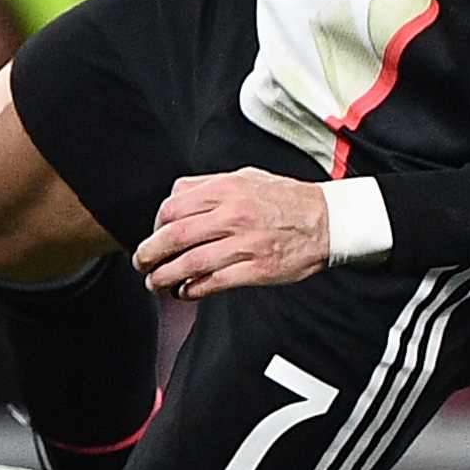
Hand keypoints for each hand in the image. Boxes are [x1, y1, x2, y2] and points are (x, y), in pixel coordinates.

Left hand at [141, 168, 329, 294]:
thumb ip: (209, 185)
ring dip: (165, 277)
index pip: (172, 208)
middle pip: (174, 237)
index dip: (155, 226)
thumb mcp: (245, 177)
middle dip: (149, 254)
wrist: (327, 220)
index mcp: (226, 190)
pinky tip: (185, 292)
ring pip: (190, 263)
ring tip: (156, 283)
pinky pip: (214, 283)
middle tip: (141, 264)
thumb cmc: (284, 198)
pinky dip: (193, 290)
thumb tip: (176, 197)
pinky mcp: (257, 270)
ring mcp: (245, 244)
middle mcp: (232, 216)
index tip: (154, 237)